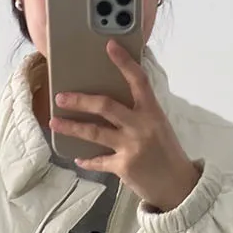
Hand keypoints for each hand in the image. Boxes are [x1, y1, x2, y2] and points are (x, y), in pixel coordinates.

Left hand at [49, 40, 201, 212]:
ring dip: (72, 126)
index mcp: (152, 111)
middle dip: (80, 100)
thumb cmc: (167, 154)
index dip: (124, 62)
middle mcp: (140, 126)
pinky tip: (78, 158)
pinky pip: (99, 160)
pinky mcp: (123, 167)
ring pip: (95, 132)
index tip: (109, 46)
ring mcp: (131, 147)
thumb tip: (114, 102)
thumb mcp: (159, 126)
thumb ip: (140, 113)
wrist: (178, 186)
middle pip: (105, 106)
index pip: (138, 80)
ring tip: (54, 122)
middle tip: (60, 96)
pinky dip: (87, 159)